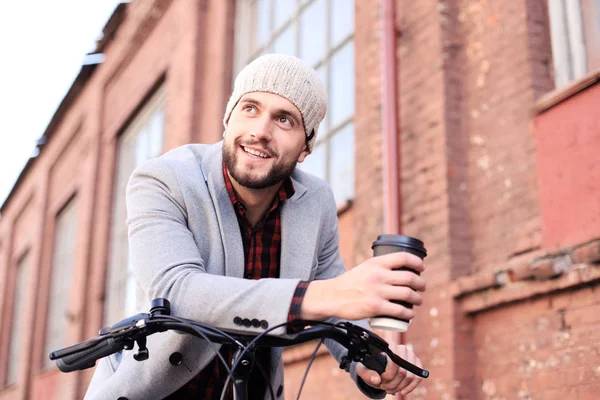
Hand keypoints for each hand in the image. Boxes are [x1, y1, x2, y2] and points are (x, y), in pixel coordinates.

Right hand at [301, 252, 425, 320]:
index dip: (417, 262)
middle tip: (422, 287)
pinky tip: (410, 314)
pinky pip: (399, 310)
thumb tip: (400, 269)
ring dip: (418, 298)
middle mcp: (378, 275)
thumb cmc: (350, 282)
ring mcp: (377, 291)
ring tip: (418, 300)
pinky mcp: (376, 307)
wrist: (332, 296)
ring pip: (408, 294)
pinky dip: (409, 313)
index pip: (403, 257)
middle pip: (410, 277)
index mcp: (376, 263)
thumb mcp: (364, 267)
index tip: (422, 268)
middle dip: (421, 283)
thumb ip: (380, 267)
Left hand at [356, 345, 422, 395]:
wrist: (378, 367)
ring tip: (391, 389)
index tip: (381, 380)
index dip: (388, 375)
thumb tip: (376, 380)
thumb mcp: (363, 370)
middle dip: (393, 384)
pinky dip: (410, 387)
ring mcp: (411, 355)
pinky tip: (402, 391)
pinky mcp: (417, 363)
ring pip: (410, 376)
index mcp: (389, 346)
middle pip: (402, 372)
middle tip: (384, 387)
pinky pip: (418, 377)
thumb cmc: (370, 367)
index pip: (394, 362)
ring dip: (400, 387)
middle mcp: (402, 348)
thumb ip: (367, 374)